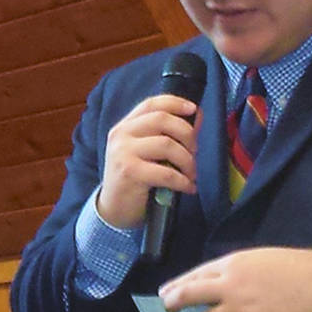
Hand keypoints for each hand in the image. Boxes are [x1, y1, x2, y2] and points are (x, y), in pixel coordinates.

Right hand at [96, 94, 199, 228]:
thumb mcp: (149, 152)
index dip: (175, 102)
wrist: (115, 209)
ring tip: (191, 174)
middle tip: (194, 152)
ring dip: (188, 161)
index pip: (151, 104)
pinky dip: (183, 181)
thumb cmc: (136, 179)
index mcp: (125, 127)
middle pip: (162, 119)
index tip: (194, 110)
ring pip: (168, 145)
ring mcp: (123, 153)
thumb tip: (196, 115)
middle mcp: (121, 135)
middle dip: (187, 135)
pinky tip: (188, 188)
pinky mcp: (129, 173)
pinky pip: (167, 172)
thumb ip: (169, 133)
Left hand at [160, 248, 311, 311]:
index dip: (175, 288)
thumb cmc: (298, 268)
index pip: (193, 277)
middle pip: (189, 298)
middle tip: (173, 311)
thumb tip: (212, 287)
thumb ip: (234, 272)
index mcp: (233, 265)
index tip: (165, 296)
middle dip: (176, 305)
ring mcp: (243, 311)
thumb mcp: (260, 259)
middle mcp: (231, 287)